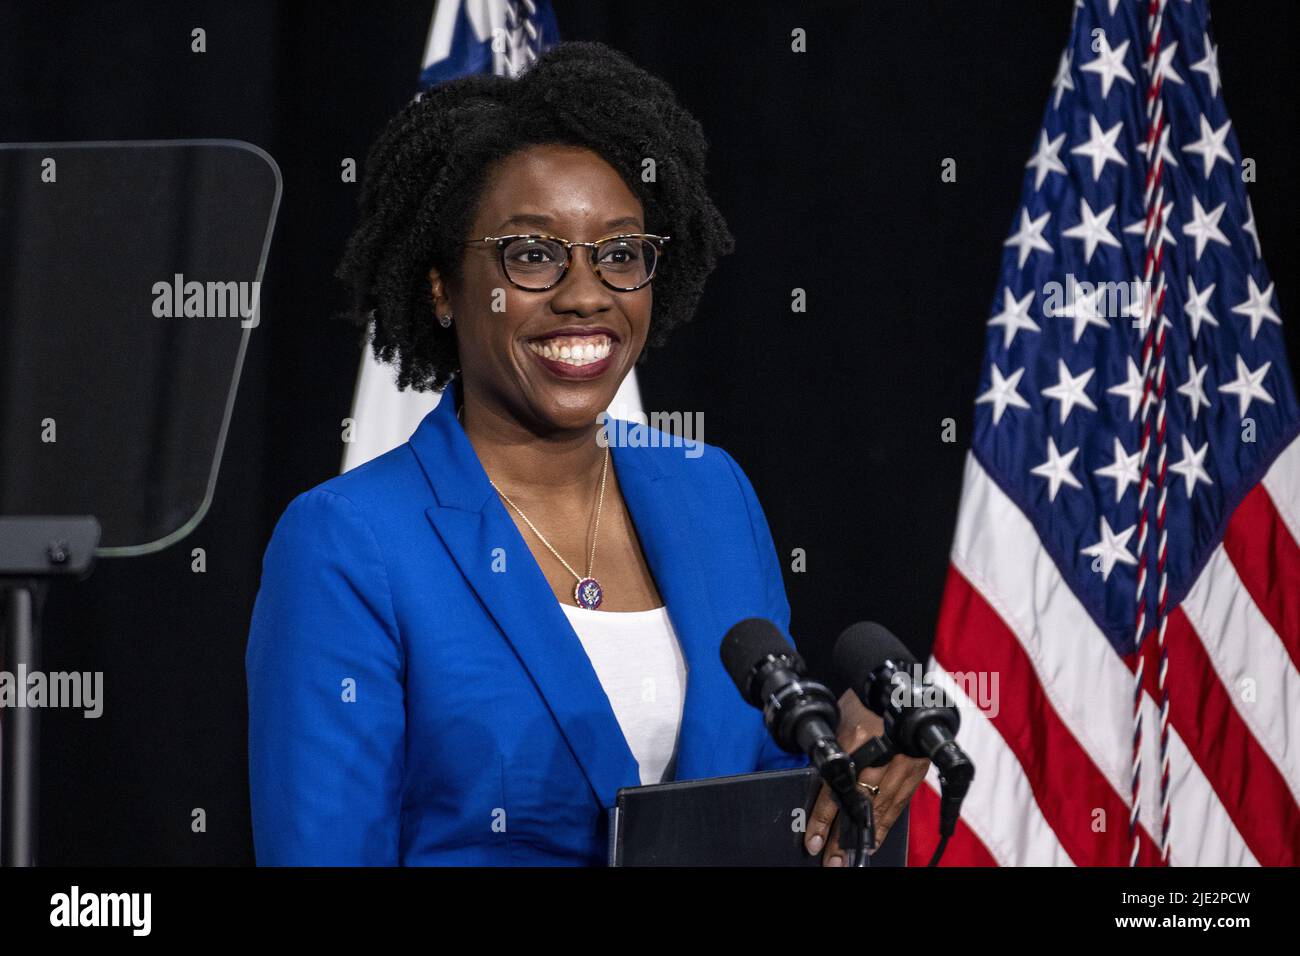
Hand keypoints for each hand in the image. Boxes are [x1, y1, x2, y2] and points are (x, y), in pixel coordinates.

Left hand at [803, 688, 929, 865]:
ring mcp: (905, 763)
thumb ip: (832, 752)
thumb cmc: (863, 698)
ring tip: (848, 858)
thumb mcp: (840, 720)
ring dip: (865, 837)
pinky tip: (875, 840)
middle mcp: (883, 754)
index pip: (835, 788)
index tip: (812, 840)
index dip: (823, 818)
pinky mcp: (918, 769)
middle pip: (860, 806)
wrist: (899, 684)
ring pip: (882, 810)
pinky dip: (887, 824)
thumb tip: (820, 784)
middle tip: (830, 860)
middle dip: (843, 838)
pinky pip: (901, 804)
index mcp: (857, 739)